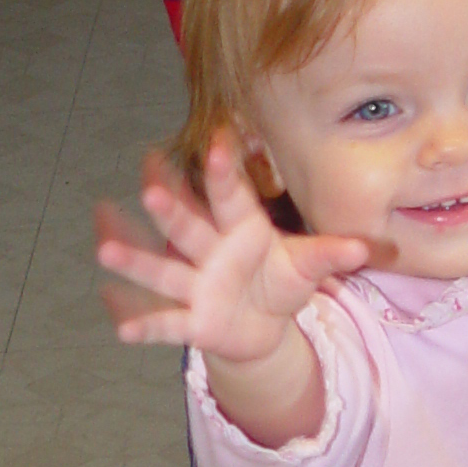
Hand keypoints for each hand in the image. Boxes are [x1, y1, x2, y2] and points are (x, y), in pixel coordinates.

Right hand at [95, 140, 366, 365]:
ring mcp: (195, 285)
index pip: (231, 195)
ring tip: (105, 249)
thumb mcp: (307, 266)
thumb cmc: (281, 281)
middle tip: (150, 185)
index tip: (221, 138)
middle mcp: (210, 251)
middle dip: (170, 209)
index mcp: (240, 227)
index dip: (225, 170)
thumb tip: (363, 248)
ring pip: (163, 271)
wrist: (263, 325)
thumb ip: (328, 254)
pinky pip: (166, 323)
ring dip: (135, 260)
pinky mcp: (192, 321)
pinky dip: (145, 327)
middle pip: (187, 227)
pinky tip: (121, 328)